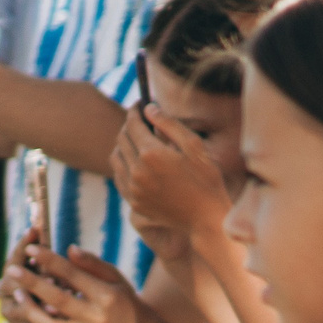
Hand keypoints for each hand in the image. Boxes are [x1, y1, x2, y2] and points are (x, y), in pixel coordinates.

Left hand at [1, 236, 145, 322]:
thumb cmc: (123, 300)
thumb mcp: (115, 278)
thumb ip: (92, 264)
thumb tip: (68, 249)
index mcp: (106, 296)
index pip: (72, 275)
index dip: (50, 260)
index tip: (31, 249)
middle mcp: (96, 319)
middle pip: (57, 299)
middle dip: (32, 282)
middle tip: (12, 269)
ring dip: (30, 309)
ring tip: (18, 294)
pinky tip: (30, 322)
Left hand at [112, 104, 232, 239]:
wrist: (206, 219)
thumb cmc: (206, 179)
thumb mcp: (195, 146)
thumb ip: (169, 124)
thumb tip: (149, 108)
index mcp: (151, 154)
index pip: (133, 124)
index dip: (135, 110)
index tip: (139, 104)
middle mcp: (137, 171)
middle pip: (121, 139)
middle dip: (129, 125)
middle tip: (140, 120)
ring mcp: (133, 189)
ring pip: (115, 158)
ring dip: (123, 145)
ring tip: (136, 141)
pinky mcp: (134, 202)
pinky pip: (119, 178)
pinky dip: (123, 165)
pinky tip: (135, 163)